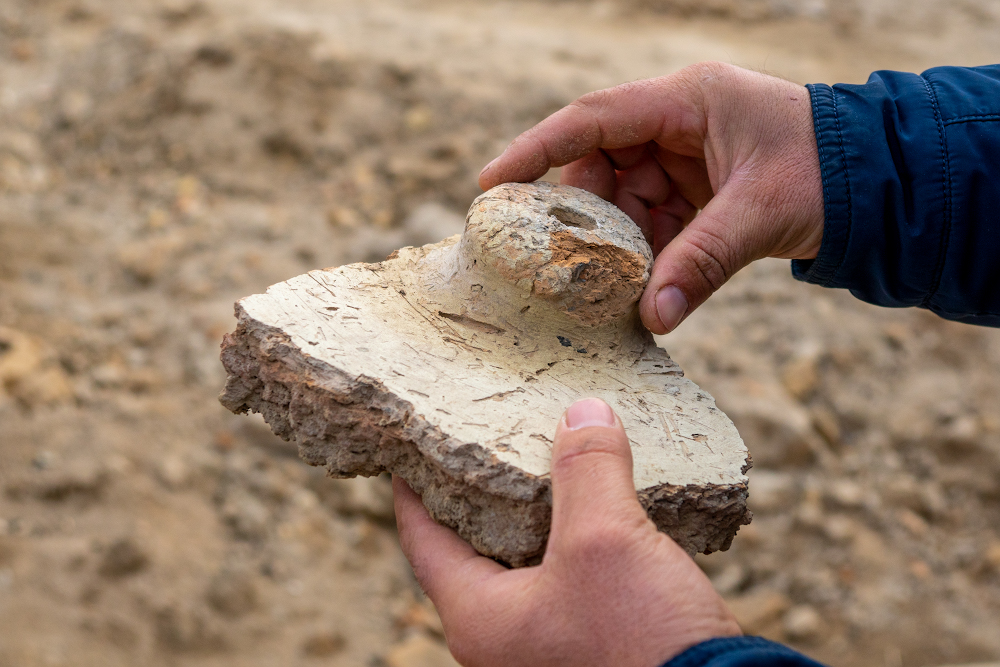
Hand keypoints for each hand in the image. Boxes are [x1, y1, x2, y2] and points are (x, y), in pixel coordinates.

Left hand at [393, 398, 740, 666]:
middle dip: (481, 492)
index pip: (423, 540)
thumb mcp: (606, 540)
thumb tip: (583, 411)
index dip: (413, 489)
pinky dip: (574, 535)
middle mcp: (504, 635)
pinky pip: (566, 574)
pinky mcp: (592, 638)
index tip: (411, 445)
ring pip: (526, 559)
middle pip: (473, 547)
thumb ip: (588, 470)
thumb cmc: (641, 642)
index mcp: (480, 617)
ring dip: (537, 510)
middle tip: (485, 438)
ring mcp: (547, 641)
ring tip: (548, 458)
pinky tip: (600, 503)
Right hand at [478, 62, 823, 333]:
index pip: (592, 120)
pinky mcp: (690, 193)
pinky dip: (642, 257)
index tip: (491, 183)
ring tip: (605, 286)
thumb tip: (651, 318)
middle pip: (598, 167)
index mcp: (685, 101)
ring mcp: (680, 160)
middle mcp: (674, 125)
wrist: (876, 182)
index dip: (536, 150)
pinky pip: (648, 225)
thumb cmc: (824, 169)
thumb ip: (702, 262)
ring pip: (621, 203)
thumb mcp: (760, 210)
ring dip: (615, 246)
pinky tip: (639, 287)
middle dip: (584, 218)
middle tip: (564, 263)